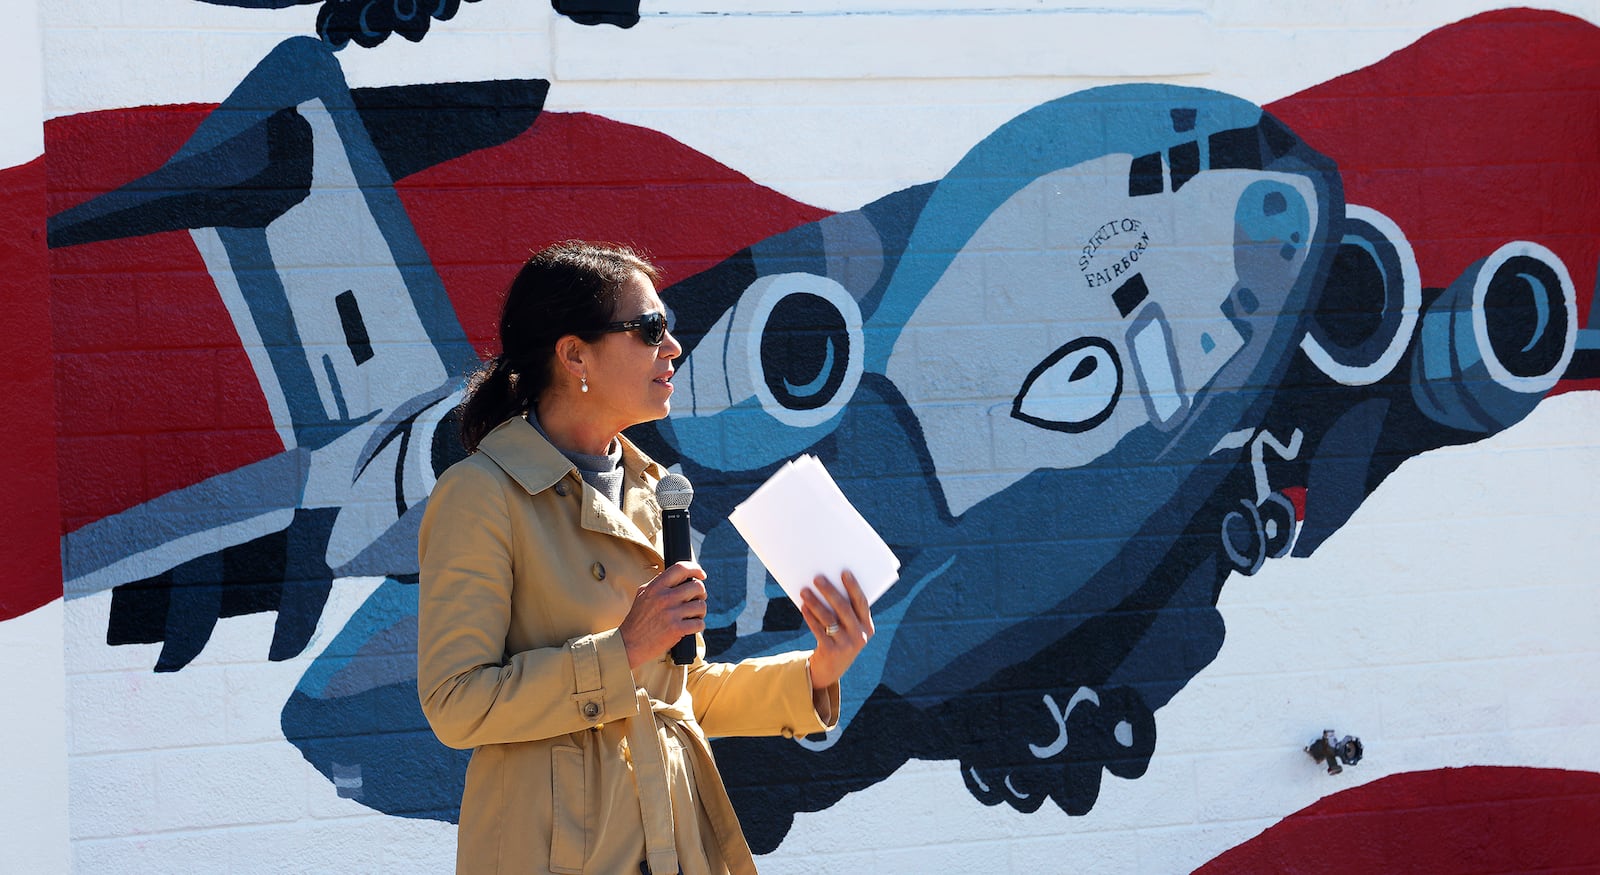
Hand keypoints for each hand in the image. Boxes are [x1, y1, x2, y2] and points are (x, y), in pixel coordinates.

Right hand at [619, 561, 706, 669]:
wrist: (629, 644)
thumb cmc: (637, 620)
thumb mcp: (643, 595)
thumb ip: (658, 583)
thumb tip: (677, 575)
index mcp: (656, 587)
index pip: (680, 568)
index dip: (695, 569)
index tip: (701, 575)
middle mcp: (664, 597)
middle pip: (697, 586)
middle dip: (701, 594)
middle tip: (696, 600)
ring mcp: (671, 613)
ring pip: (701, 605)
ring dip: (700, 612)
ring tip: (693, 616)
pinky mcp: (676, 629)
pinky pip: (699, 623)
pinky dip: (698, 626)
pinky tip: (690, 627)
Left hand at [801, 570, 873, 689]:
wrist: (831, 668)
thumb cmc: (839, 638)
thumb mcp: (848, 627)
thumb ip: (844, 610)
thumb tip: (827, 582)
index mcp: (868, 626)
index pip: (861, 603)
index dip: (853, 587)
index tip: (844, 572)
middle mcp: (860, 636)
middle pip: (844, 609)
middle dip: (830, 591)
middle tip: (817, 578)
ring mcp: (846, 645)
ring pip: (829, 619)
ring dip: (815, 603)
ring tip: (804, 591)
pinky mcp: (831, 652)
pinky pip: (818, 630)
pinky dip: (810, 617)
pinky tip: (803, 607)